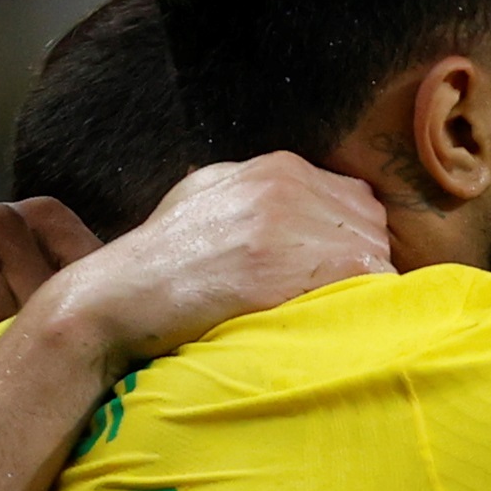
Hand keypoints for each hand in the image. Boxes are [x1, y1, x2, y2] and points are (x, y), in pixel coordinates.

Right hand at [33, 154, 392, 373]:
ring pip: (374, 258)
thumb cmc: (165, 261)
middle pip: (372, 229)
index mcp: (276, 167)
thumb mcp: (211, 198)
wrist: (117, 297)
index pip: (357, 201)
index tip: (336, 272)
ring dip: (361, 290)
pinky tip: (327, 322)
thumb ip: (263, 194)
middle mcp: (287, 186)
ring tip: (327, 314)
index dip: (353, 241)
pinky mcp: (284, 269)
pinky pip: (362, 285)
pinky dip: (357, 307)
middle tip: (334, 300)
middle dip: (362, 266)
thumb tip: (316, 207)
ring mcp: (287, 225)